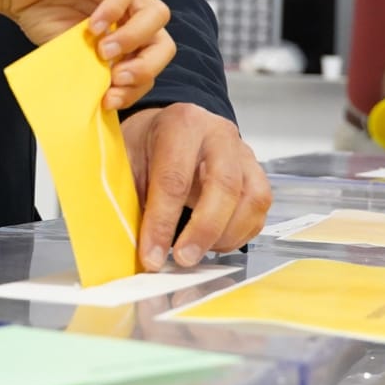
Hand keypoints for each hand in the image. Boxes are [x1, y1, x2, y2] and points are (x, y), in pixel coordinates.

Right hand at [1, 0, 173, 110]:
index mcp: (127, 32)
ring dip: (133, 40)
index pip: (151, 61)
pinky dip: (113, 11)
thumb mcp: (74, 55)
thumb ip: (97, 71)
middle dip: (146, 67)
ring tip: (104, 51)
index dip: (139, 84)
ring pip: (157, 15)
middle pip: (164, 41)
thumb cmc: (42, 18)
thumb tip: (110, 103)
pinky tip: (92, 26)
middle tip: (117, 78)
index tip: (111, 98)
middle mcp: (131, 10)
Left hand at [121, 104, 271, 270]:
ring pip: (251, 198)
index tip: (151, 256)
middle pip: (224, 184)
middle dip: (204, 230)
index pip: (174, 178)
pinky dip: (240, 234)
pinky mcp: (256, 172)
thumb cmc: (146, 146)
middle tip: (183, 259)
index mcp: (181, 124)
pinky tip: (214, 243)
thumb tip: (127, 244)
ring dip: (226, 235)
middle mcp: (218, 134)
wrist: (167, 129)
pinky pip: (259, 209)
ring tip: (198, 252)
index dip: (162, 222)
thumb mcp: (125, 162)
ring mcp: (243, 152)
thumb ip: (127, 197)